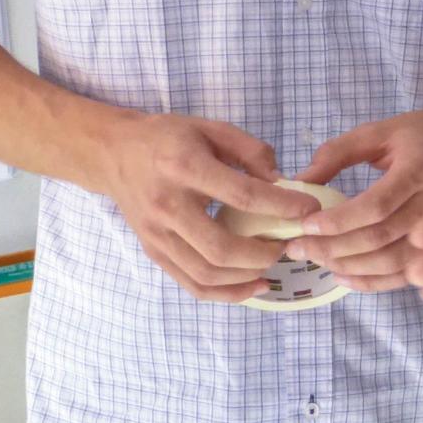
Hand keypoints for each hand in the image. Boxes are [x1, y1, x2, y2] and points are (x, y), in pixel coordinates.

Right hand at [99, 114, 320, 302]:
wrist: (115, 153)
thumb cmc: (168, 138)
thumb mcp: (211, 128)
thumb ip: (250, 151)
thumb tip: (282, 183)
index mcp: (184, 167)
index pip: (241, 195)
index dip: (280, 206)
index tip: (307, 210)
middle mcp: (167, 206)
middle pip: (221, 248)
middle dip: (263, 253)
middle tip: (286, 245)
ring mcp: (157, 235)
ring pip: (205, 274)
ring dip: (246, 277)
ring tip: (271, 265)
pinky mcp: (154, 251)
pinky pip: (191, 284)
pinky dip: (225, 293)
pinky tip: (251, 286)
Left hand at [290, 111, 422, 291]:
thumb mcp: (382, 131)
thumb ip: (340, 152)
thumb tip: (301, 182)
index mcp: (419, 169)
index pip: (376, 205)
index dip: (339, 220)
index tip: (306, 225)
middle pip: (383, 238)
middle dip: (335, 249)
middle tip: (299, 249)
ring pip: (395, 262)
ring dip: (352, 268)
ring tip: (318, 263)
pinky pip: (408, 272)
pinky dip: (375, 282)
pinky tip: (346, 277)